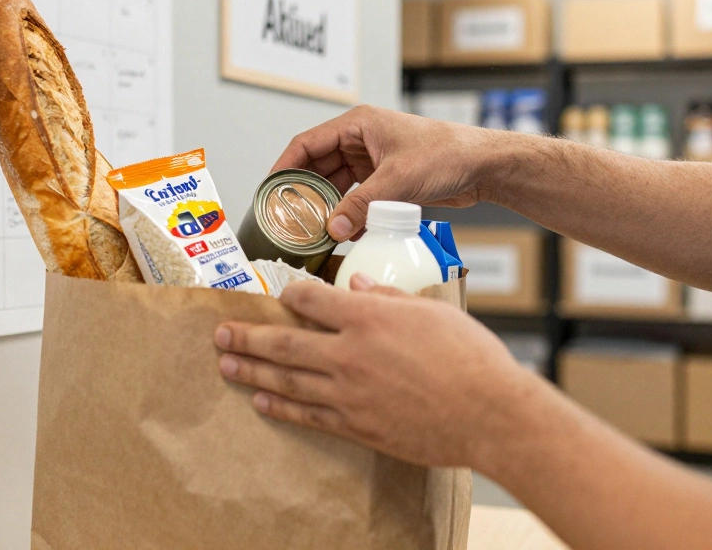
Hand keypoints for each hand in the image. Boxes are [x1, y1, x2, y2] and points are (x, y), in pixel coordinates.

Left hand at [214, 274, 532, 469]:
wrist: (491, 415)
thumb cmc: (472, 358)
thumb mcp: (433, 310)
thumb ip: (390, 298)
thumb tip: (360, 286)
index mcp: (369, 317)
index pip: (311, 299)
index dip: (291, 294)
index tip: (279, 293)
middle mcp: (349, 354)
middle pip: (284, 340)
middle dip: (248, 334)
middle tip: (220, 331)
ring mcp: (349, 393)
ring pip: (287, 379)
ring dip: (252, 369)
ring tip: (226, 362)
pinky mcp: (357, 425)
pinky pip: (308, 414)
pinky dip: (281, 407)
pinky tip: (261, 399)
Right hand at [272, 105, 498, 240]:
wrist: (484, 165)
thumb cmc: (448, 154)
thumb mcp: (398, 180)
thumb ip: (363, 204)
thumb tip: (333, 228)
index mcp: (358, 124)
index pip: (307, 143)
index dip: (285, 166)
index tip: (270, 190)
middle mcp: (361, 140)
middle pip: (318, 166)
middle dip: (305, 192)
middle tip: (289, 218)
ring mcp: (373, 160)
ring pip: (337, 185)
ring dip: (327, 206)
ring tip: (312, 230)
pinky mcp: (386, 180)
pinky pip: (356, 197)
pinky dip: (349, 213)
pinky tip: (343, 232)